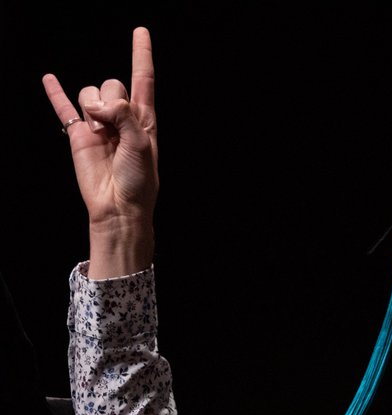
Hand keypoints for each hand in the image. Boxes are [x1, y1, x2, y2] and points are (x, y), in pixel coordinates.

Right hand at [43, 27, 157, 277]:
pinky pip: (64, 108)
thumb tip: (98, 104)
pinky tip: (49, 79)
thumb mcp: (141, 145)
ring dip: (91, 107)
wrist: (118, 207)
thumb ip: (123, 116)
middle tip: (112, 126)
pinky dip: (56, 93)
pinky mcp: (78, 135)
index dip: (141, 54)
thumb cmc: (138, 181)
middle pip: (110, 84)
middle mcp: (121, 118)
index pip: (142, 78)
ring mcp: (98, 125)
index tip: (140, 31)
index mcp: (144, 119)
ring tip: (99, 132)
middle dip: (109, 98)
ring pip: (89, 94)